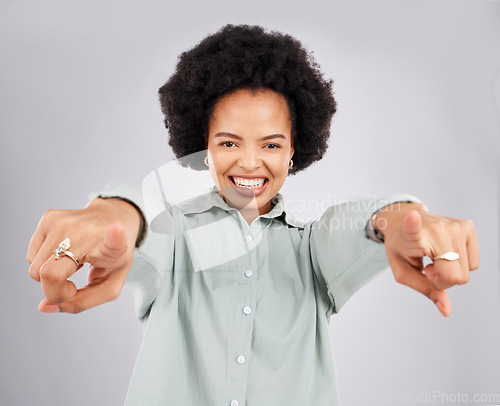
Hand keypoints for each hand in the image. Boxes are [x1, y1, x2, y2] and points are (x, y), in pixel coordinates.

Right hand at [27, 198, 140, 313]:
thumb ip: (80, 303)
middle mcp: (86, 229)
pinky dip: (45, 262)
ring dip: (51, 274)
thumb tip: (43, 306)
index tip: (116, 228)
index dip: (114, 237)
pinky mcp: (48, 217)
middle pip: (48, 274)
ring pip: (34, 269)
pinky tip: (65, 252)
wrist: (113, 219)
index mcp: (113, 245)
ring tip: (73, 263)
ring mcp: (63, 221)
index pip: (114, 240)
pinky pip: (31, 256)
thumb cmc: (112, 257)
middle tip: (74, 281)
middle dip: (56, 289)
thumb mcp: (109, 285)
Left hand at [375, 203, 479, 316]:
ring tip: (434, 258)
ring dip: (450, 272)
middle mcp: (437, 227)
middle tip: (427, 267)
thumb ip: (424, 289)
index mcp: (411, 235)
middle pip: (455, 276)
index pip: (412, 229)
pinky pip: (474, 264)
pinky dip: (461, 265)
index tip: (411, 216)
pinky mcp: (468, 226)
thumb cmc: (401, 247)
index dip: (412, 225)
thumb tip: (446, 310)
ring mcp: (455, 226)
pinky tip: (445, 253)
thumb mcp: (403, 272)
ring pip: (467, 272)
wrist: (403, 220)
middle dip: (441, 280)